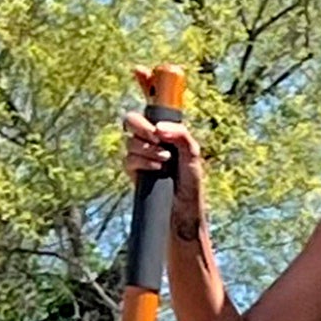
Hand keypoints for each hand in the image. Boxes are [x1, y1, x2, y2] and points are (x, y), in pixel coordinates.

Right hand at [119, 108, 208, 229]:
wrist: (184, 207)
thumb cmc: (191, 180)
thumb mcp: (192, 152)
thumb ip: (180, 133)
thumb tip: (157, 128)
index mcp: (162, 132)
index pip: (144, 114)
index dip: (147, 120)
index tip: (159, 133)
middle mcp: (148, 141)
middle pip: (129, 121)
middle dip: (142, 130)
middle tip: (158, 141)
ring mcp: (139, 156)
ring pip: (130, 143)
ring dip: (148, 151)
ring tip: (165, 162)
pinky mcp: (133, 172)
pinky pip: (127, 160)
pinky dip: (142, 163)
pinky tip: (157, 169)